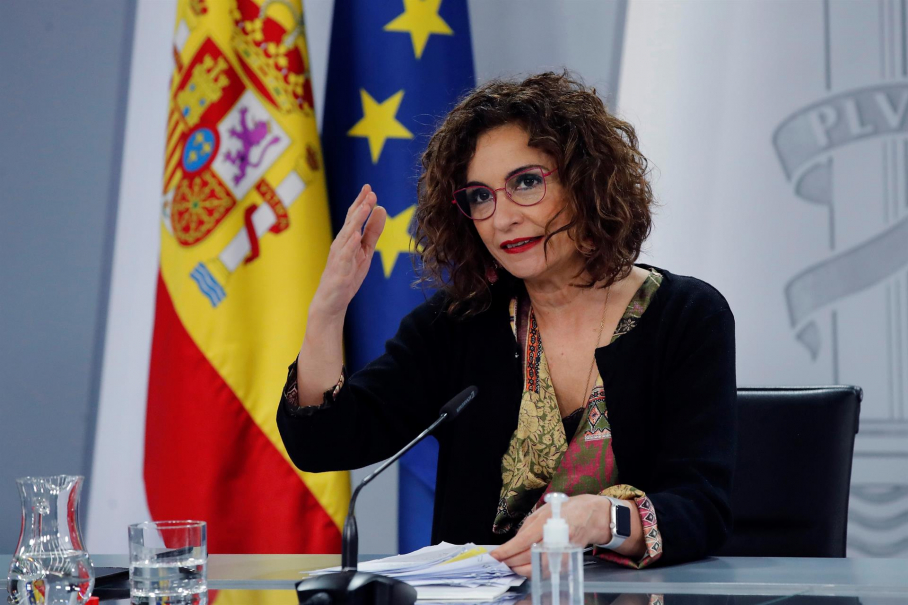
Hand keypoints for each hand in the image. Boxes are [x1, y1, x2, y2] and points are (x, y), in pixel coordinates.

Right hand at [310, 184, 386, 320]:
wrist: (331, 301)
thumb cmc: (347, 275)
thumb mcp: (365, 251)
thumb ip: (373, 231)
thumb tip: (381, 209)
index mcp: (347, 239)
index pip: (354, 216)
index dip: (362, 202)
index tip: (370, 187)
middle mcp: (341, 244)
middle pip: (351, 221)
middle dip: (360, 206)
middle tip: (370, 192)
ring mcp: (339, 256)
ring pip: (348, 234)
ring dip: (356, 220)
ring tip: (365, 207)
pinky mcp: (340, 270)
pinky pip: (345, 255)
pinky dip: (351, 244)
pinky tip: (357, 235)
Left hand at [489, 494, 611, 576]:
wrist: (590, 516)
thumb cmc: (564, 510)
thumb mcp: (542, 511)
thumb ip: (526, 528)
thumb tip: (512, 544)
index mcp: (548, 521)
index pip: (523, 541)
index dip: (507, 550)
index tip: (495, 555)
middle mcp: (556, 537)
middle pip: (529, 557)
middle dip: (511, 562)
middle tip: (500, 561)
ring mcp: (563, 550)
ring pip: (538, 568)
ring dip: (521, 569)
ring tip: (511, 564)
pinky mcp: (568, 560)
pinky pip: (547, 570)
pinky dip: (534, 571)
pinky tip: (525, 566)